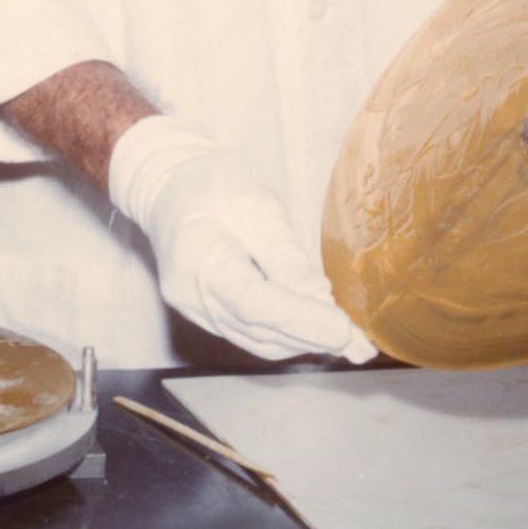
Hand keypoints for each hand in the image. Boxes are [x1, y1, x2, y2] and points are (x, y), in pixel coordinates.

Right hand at [106, 116, 375, 363]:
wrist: (167, 185)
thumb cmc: (211, 184)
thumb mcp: (256, 206)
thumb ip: (285, 257)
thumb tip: (321, 300)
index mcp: (198, 258)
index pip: (255, 304)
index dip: (302, 321)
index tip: (344, 330)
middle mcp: (191, 296)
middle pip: (259, 330)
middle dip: (312, 337)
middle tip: (360, 343)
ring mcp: (195, 309)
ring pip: (256, 340)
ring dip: (303, 343)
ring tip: (348, 344)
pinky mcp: (206, 313)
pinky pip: (249, 334)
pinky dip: (284, 337)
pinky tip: (315, 333)